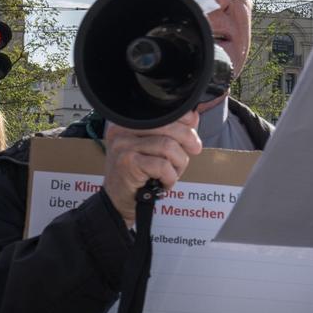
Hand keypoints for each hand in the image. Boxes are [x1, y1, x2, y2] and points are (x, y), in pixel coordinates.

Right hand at [103, 111, 201, 225]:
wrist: (119, 201)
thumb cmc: (139, 175)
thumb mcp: (153, 149)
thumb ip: (171, 132)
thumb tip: (193, 116)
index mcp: (129, 121)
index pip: (163, 111)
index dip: (184, 120)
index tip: (193, 132)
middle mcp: (123, 130)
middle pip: (168, 125)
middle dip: (188, 140)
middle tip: (194, 151)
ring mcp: (123, 146)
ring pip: (168, 146)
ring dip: (179, 163)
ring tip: (172, 173)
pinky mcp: (128, 163)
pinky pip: (162, 165)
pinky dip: (170, 177)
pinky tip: (163, 183)